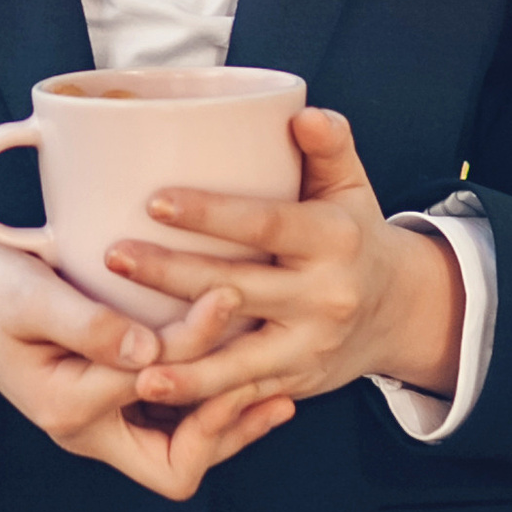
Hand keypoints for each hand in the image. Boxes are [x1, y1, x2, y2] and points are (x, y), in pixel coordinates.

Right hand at [0, 234, 291, 502]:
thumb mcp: (28, 296)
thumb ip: (87, 325)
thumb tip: (149, 352)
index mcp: (67, 408)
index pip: (157, 387)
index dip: (198, 346)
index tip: (228, 294)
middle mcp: (87, 428)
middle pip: (176, 465)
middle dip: (227, 425)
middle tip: (272, 378)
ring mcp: (99, 420)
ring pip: (180, 450)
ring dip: (226, 421)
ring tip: (277, 386)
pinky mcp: (109, 401)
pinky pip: (169, 423)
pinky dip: (208, 405)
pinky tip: (243, 373)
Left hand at [103, 107, 464, 411]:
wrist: (398, 312)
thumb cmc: (354, 234)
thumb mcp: (352, 186)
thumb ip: (329, 146)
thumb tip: (301, 113)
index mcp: (334, 239)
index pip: (265, 224)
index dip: (211, 214)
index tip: (154, 201)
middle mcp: (325, 296)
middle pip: (238, 287)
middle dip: (171, 276)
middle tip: (113, 255)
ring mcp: (309, 346)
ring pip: (238, 359)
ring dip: (183, 364)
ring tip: (130, 360)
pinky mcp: (295, 382)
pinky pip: (242, 394)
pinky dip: (198, 399)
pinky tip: (151, 393)